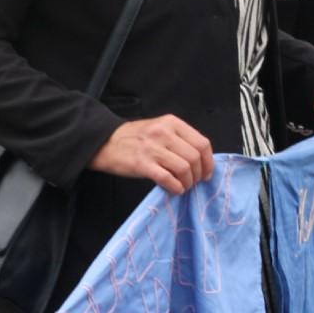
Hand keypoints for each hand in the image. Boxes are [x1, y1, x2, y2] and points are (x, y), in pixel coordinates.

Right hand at [88, 115, 214, 195]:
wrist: (105, 142)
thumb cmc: (135, 137)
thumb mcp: (160, 128)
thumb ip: (179, 139)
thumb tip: (201, 160)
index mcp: (172, 123)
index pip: (202, 143)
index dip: (208, 161)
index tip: (207, 173)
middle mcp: (164, 133)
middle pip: (194, 157)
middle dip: (199, 174)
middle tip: (195, 182)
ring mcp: (152, 148)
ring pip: (184, 168)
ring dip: (188, 182)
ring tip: (184, 186)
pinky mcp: (141, 164)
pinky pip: (167, 178)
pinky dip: (175, 187)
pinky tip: (175, 189)